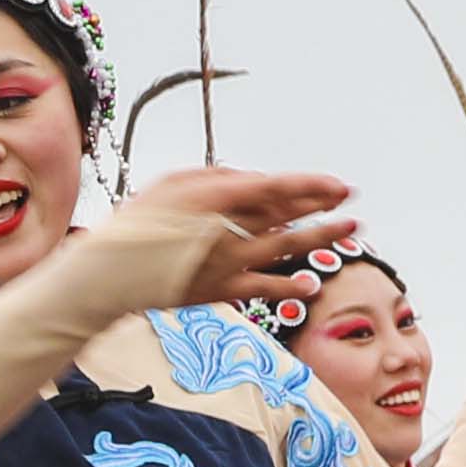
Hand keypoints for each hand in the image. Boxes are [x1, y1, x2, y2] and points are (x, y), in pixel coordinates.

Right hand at [115, 165, 352, 292]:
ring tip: (351, 230)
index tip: (338, 184)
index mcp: (218, 198)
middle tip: (353, 199)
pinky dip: (289, 286)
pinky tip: (310, 284)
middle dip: (324, 204)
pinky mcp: (221, 289)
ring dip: (322, 237)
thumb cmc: (138, 221)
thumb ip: (214, 177)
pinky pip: (264, 288)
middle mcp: (230, 228)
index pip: (277, 187)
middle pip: (289, 213)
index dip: (312, 185)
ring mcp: (229, 261)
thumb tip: (247, 179)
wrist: (113, 270)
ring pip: (286, 247)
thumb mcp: (173, 182)